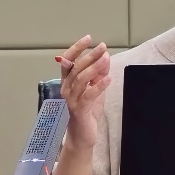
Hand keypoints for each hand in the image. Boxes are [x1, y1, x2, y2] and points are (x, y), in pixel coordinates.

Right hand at [56, 35, 110, 150]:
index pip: (68, 61)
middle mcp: (66, 89)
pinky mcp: (79, 110)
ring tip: (105, 59)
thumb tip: (105, 56)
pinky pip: (88, 95)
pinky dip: (98, 86)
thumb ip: (99, 74)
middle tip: (102, 47)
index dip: (77, 48)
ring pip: (81, 79)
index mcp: (68, 82)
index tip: (88, 38)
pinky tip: (108, 79)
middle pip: (76, 68)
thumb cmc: (87, 111)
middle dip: (90, 56)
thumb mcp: (95, 89)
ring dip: (94, 68)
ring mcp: (71, 100)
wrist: (83, 136)